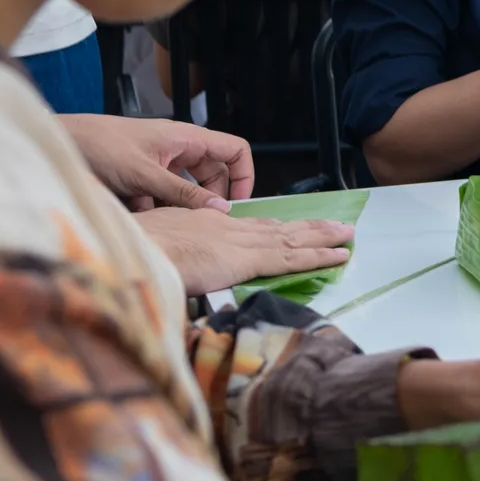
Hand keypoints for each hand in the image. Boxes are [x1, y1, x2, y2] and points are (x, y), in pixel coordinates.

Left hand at [60, 114, 254, 209]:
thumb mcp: (145, 174)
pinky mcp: (141, 177)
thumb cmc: (98, 145)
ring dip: (180, 206)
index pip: (234, 151)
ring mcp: (159, 163)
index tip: (238, 203)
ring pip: (185, 188)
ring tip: (169, 222)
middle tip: (205, 222)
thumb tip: (221, 210)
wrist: (57, 143)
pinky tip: (143, 219)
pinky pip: (161, 195)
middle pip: (212, 174)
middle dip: (210, 199)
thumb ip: (183, 193)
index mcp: (187, 138)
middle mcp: (178, 149)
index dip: (244, 175)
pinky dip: (157, 209)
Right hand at [133, 207, 352, 296]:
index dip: (271, 227)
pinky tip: (338, 255)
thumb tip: (169, 256)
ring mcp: (241, 242)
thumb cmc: (132, 248)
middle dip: (306, 226)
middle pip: (276, 226)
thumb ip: (169, 247)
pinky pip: (292, 257)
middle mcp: (228, 227)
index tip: (286, 227)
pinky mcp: (249, 258)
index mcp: (204, 221)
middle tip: (334, 225)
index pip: (247, 226)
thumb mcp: (150, 240)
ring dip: (322, 237)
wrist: (133, 248)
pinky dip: (319, 256)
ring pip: (292, 237)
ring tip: (346, 235)